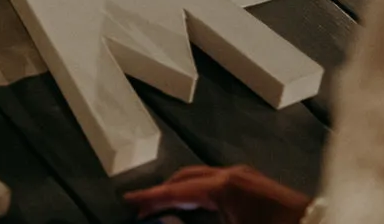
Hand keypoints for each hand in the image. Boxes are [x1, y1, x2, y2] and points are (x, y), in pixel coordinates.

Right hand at [125, 165, 310, 223]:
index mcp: (224, 186)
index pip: (177, 190)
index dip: (150, 197)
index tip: (128, 200)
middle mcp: (232, 174)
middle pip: (187, 178)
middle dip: (163, 192)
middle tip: (141, 208)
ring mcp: (246, 177)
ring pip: (201, 179)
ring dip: (181, 192)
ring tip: (162, 208)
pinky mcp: (255, 184)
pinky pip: (216, 183)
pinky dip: (198, 193)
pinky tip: (194, 208)